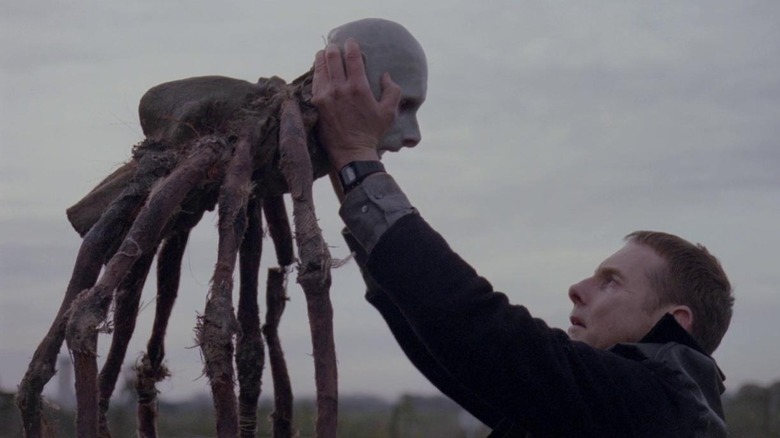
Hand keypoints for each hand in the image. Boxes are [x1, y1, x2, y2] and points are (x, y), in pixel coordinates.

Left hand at [312, 38, 401, 170]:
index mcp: (359, 87)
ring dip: (323, 57)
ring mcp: (325, 95)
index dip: (351, 45)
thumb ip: (393, 91)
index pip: (352, 56)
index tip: (351, 42)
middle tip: (336, 47)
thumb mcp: (389, 113)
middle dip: (334, 48)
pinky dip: (317, 72)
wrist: (351, 152)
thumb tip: (385, 75)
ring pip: (320, 66)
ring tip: (325, 55)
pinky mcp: (316, 103)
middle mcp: (340, 88)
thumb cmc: (372, 133)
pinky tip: (321, 71)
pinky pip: (314, 80)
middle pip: (332, 56)